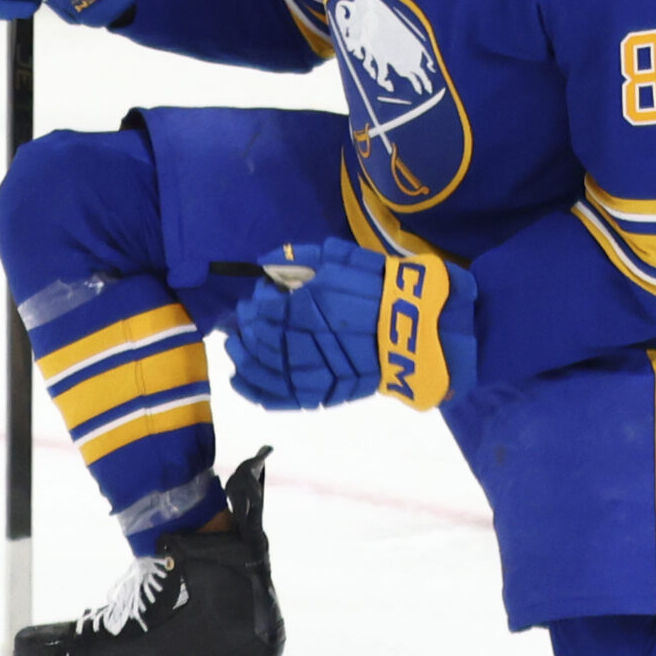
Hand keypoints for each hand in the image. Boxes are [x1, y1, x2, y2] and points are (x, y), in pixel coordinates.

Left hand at [224, 237, 476, 411]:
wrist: (420, 327)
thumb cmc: (382, 287)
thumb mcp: (342, 259)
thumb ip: (300, 259)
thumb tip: (265, 263)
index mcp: (311, 303)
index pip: (263, 309)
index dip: (252, 309)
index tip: (250, 305)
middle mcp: (309, 337)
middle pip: (260, 339)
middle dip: (244, 333)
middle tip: (238, 328)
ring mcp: (318, 367)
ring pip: (266, 369)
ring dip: (244, 360)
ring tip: (235, 353)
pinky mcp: (328, 391)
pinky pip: (283, 396)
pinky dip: (258, 391)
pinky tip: (241, 382)